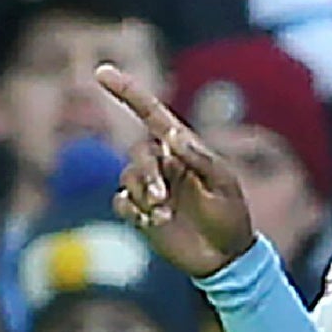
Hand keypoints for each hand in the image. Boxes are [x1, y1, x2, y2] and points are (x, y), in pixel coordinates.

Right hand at [97, 63, 253, 278]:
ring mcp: (151, 189)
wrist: (225, 259)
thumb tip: (171, 135)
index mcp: (183, 149)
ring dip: (143, 196)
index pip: (151, 113)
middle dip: (147, 173)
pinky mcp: (140, 214)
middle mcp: (164, 164)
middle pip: (138, 153)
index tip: (100, 72)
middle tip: (163, 199)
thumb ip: (200, 158)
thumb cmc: (231, 217)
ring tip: (165, 216)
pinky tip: (153, 223)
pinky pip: (121, 202)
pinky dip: (132, 211)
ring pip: (128, 179)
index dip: (126, 91)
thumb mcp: (224, 185)